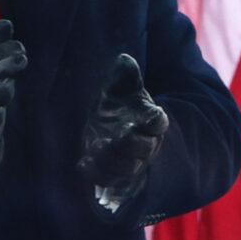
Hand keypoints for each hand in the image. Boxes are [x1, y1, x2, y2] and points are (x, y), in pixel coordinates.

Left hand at [77, 54, 168, 199]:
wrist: (109, 123)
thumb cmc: (120, 102)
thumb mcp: (121, 85)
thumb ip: (124, 75)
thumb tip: (124, 60)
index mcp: (150, 120)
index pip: (158, 122)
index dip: (156, 119)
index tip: (152, 112)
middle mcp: (143, 144)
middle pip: (143, 150)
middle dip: (131, 144)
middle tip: (116, 134)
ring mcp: (128, 160)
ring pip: (126, 169)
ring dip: (112, 161)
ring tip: (96, 146)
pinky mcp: (110, 171)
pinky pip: (107, 180)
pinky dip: (95, 175)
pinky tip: (82, 163)